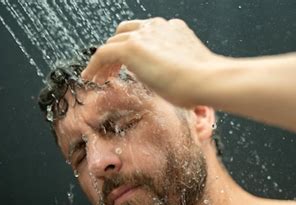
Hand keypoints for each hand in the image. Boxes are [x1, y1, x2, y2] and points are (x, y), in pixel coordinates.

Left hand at [82, 18, 222, 106]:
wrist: (206, 80)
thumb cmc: (203, 84)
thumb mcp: (189, 72)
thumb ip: (177, 71)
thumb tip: (173, 86)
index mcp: (173, 30)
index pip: (146, 33)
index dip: (135, 49)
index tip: (129, 66)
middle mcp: (158, 27)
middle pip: (126, 33)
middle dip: (116, 50)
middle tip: (111, 70)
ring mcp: (144, 34)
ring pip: (113, 42)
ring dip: (104, 60)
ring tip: (97, 77)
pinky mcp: (132, 47)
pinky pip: (103, 53)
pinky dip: (94, 65)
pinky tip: (89, 78)